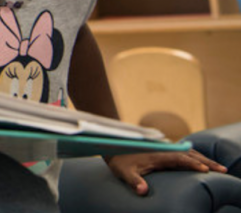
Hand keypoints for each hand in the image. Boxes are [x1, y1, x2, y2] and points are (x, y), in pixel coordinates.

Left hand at [106, 149, 227, 194]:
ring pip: (188, 151)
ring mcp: (164, 147)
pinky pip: (184, 150)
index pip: (180, 158)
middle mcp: (164, 149)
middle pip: (189, 153)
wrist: (111, 142)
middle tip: (223, 169)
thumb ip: (134, 181)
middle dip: (206, 161)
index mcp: (158, 154)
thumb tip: (142, 191)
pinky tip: (201, 162)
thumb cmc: (118, 160)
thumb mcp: (123, 172)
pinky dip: (195, 155)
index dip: (193, 164)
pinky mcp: (164, 148)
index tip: (207, 171)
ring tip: (217, 167)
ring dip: (203, 158)